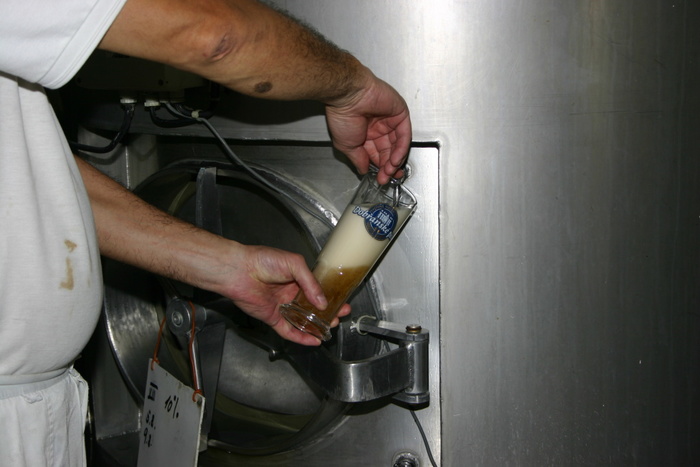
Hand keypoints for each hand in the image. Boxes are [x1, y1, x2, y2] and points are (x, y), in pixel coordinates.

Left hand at [216, 245, 350, 345]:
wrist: (240, 271)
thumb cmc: (263, 260)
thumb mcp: (294, 264)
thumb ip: (310, 282)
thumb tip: (322, 301)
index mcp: (297, 278)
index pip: (318, 290)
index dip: (331, 296)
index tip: (343, 301)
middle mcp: (290, 293)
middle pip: (313, 307)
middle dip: (328, 312)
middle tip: (340, 315)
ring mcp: (282, 307)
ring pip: (303, 320)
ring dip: (317, 325)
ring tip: (330, 327)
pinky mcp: (273, 318)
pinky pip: (289, 330)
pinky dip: (301, 337)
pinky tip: (313, 340)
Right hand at [325, 74, 411, 184]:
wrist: (348, 96)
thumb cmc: (343, 115)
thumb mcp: (347, 146)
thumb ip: (358, 159)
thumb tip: (363, 170)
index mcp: (365, 133)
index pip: (377, 154)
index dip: (379, 167)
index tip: (380, 179)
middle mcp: (378, 127)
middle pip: (389, 151)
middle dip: (388, 167)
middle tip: (386, 178)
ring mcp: (390, 120)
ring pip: (397, 145)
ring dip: (395, 160)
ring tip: (390, 171)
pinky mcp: (400, 114)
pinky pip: (404, 135)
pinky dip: (401, 149)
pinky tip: (395, 160)